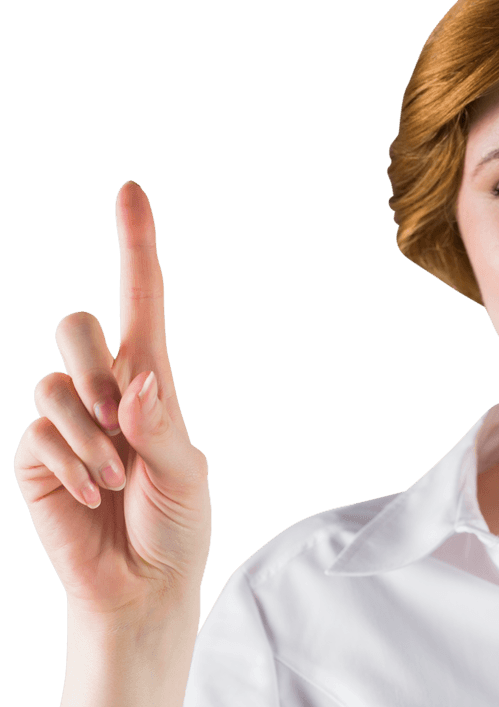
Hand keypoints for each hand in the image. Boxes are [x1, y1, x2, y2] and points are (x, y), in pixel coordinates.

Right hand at [14, 181, 210, 619]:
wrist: (144, 584)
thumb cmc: (177, 523)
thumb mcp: (186, 473)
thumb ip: (162, 425)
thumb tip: (138, 380)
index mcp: (153, 381)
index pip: (143, 301)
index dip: (136, 245)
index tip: (132, 191)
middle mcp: (105, 390)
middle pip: (78, 326)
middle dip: (97, 368)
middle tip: (124, 422)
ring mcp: (66, 420)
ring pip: (53, 381)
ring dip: (90, 432)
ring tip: (115, 476)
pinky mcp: (36, 455)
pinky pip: (39, 432)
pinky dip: (71, 462)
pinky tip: (90, 492)